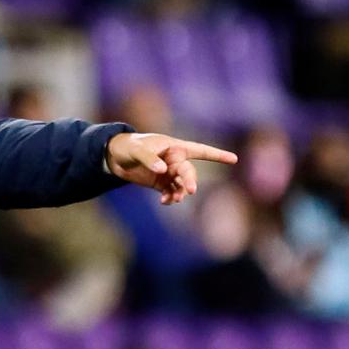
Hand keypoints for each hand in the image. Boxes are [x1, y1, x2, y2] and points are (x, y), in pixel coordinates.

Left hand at [105, 132, 237, 204]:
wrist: (114, 157)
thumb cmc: (128, 146)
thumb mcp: (137, 150)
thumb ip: (149, 159)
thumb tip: (163, 171)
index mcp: (174, 147)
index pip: (200, 150)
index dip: (217, 155)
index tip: (234, 159)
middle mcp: (175, 160)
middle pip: (189, 172)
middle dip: (190, 181)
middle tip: (189, 191)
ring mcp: (169, 173)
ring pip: (182, 185)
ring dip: (180, 193)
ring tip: (173, 199)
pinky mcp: (161, 183)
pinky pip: (171, 192)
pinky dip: (171, 198)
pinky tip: (165, 202)